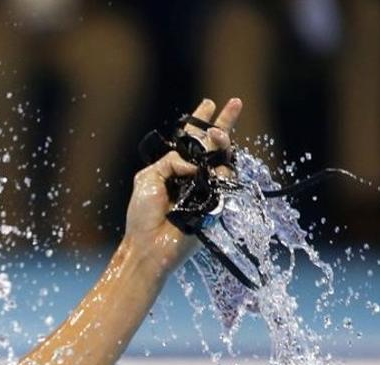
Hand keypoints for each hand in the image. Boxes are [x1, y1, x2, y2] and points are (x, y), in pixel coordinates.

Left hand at [123, 97, 241, 266]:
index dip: (200, 122)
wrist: (150, 245)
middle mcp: (193, 176)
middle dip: (224, 123)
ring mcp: (207, 189)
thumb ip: (171, 161)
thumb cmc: (143, 215)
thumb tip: (196, 162)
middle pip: (214, 146)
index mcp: (174, 169)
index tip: (209, 103)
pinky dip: (221, 166)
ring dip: (221, 141)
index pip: (191, 142)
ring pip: (222, 159)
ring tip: (218, 132)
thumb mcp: (148, 178)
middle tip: (235, 103)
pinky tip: (217, 156)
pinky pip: (225, 179)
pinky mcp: (217, 203)